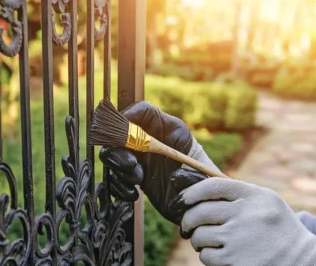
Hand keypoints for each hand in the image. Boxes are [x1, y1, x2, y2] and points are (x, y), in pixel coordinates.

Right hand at [99, 101, 220, 224]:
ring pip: (113, 154)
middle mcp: (149, 139)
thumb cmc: (202, 177)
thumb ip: (173, 147)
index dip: (127, 116)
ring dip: (119, 168)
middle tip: (131, 165)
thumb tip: (142, 144)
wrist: (201, 203)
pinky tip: (133, 194)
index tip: (122, 132)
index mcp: (165, 127)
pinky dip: (119, 185)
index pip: (141, 110)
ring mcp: (140, 157)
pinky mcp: (134, 175)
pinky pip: (116, 176)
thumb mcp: (193, 159)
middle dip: (119, 149)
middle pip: (120, 132)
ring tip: (137, 180)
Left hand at [170, 178, 315, 265]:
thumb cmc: (275, 226)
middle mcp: (247, 214)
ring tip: (205, 241)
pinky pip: (206, 256)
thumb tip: (194, 191)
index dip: (190, 193)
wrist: (302, 260)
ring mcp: (241, 238)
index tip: (181, 200)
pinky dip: (206, 255)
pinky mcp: (237, 261)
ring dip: (197, 239)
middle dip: (187, 220)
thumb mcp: (263, 201)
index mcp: (253, 195)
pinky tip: (217, 254)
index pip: (211, 186)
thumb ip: (235, 193)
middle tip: (187, 225)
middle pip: (199, 212)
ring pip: (199, 235)